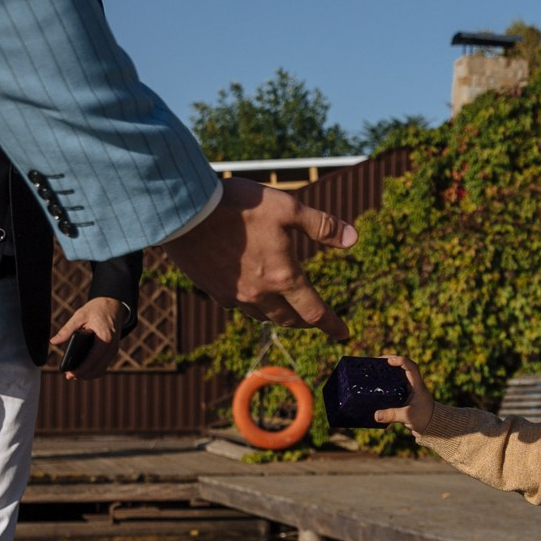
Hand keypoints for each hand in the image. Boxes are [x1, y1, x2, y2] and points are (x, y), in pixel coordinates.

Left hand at [49, 295, 127, 379]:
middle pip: (98, 368)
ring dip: (89, 374)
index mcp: (105, 338)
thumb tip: (54, 342)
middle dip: (84, 375)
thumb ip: (67, 330)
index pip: (92, 360)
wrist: (114, 304)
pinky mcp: (113, 350)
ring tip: (74, 375)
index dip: (80, 370)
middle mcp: (112, 347)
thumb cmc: (96, 309)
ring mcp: (114, 350)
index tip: (69, 374)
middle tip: (69, 376)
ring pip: (102, 369)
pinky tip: (84, 370)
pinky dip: (94, 369)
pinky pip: (104, 364)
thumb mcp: (80, 316)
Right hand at [163, 177, 355, 337]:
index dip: (332, 325)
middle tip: (315, 319)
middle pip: (289, 319)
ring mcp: (234, 294)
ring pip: (263, 315)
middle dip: (306, 321)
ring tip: (286, 308)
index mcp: (284, 277)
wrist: (186, 211)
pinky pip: (238, 305)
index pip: (315, 312)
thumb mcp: (288, 208)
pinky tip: (250, 293)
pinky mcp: (213, 289)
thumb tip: (354, 239)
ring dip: (279, 315)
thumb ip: (322, 226)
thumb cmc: (240, 206)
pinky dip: (251, 304)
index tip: (343, 333)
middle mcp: (260, 294)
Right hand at [372, 354, 440, 428]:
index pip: (412, 367)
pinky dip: (387, 381)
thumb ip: (393, 415)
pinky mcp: (405, 395)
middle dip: (392, 361)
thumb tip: (376, 415)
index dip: (401, 361)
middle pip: (404, 367)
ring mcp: (410, 389)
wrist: (432, 427)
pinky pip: (396, 384)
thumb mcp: (408, 417)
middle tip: (377, 361)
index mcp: (418, 386)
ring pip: (400, 374)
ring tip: (375, 368)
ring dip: (389, 370)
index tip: (389, 360)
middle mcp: (414, 385)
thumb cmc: (424, 419)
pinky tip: (377, 383)